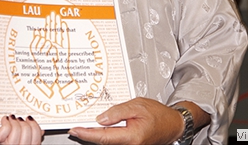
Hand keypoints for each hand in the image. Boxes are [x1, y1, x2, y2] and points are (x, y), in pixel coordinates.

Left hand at [0, 115, 42, 144]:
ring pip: (17, 130)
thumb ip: (32, 131)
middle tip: (19, 119)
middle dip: (24, 123)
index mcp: (25, 144)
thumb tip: (41, 130)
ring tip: (12, 119)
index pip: (37, 140)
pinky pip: (6, 129)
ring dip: (14, 122)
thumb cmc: (5, 131)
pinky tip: (5, 120)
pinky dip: (6, 121)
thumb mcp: (22, 132)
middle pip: (27, 133)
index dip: (35, 128)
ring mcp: (7, 144)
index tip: (30, 119)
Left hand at [68, 98, 183, 144]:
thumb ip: (118, 112)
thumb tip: (101, 118)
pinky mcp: (130, 144)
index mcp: (132, 136)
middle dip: (88, 134)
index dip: (87, 133)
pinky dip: (104, 134)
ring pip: (108, 141)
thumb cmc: (159, 115)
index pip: (103, 137)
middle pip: (103, 140)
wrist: (172, 123)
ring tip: (83, 126)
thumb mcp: (137, 106)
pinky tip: (98, 128)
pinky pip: (114, 140)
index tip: (75, 130)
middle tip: (75, 127)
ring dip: (95, 134)